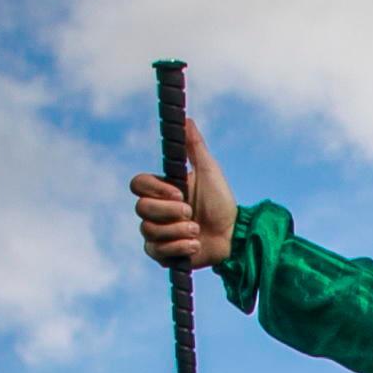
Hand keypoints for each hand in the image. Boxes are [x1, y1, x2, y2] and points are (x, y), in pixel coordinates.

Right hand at [130, 118, 237, 270]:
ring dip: (178, 231)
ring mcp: (157, 232)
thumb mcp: (209, 171)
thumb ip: (195, 146)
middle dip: (170, 212)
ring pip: (149, 230)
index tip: (179, 193)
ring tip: (198, 231)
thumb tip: (186, 119)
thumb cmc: (222, 202)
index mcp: (161, 190)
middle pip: (141, 209)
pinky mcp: (162, 254)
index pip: (137, 184)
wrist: (235, 235)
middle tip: (192, 213)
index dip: (155, 190)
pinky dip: (178, 248)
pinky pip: (156, 251)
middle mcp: (155, 210)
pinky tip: (195, 245)